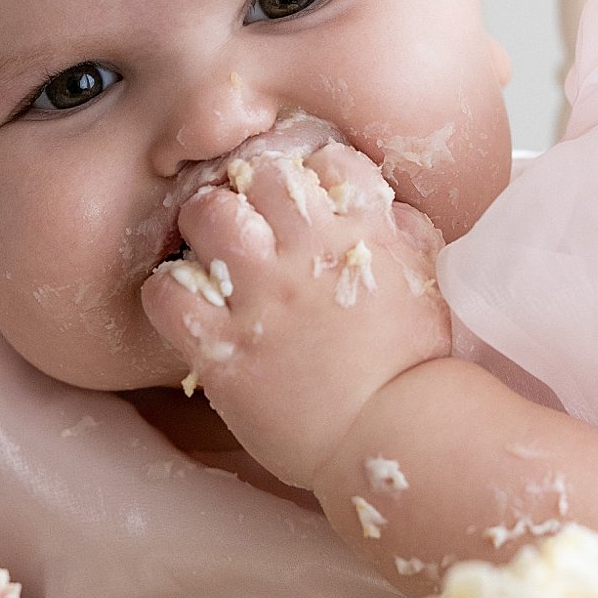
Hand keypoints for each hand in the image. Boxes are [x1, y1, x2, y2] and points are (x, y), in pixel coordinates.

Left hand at [141, 139, 450, 487]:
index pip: (328, 160)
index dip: (313, 177)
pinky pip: (167, 293)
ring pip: (206, 216)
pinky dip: (168, 294)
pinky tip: (188, 308)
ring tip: (213, 257)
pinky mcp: (223, 346)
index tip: (307, 206)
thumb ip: (408, 234)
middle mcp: (308, 250)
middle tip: (250, 225)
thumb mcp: (430, 283)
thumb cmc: (417, 367)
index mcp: (363, 230)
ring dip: (204, 229)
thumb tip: (386, 208)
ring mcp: (261, 297)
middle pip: (259, 174)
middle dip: (251, 191)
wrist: (393, 437)